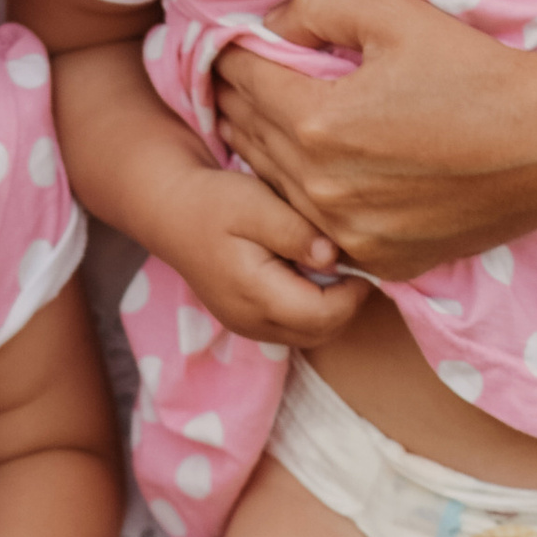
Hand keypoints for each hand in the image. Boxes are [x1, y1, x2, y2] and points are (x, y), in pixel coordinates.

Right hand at [155, 163, 356, 350]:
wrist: (170, 210)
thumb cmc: (213, 202)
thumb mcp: (255, 204)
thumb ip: (294, 232)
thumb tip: (334, 257)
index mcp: (255, 295)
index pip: (323, 315)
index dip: (353, 294)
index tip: (365, 263)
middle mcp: (252, 321)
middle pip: (320, 332)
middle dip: (347, 305)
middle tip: (357, 265)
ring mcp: (247, 325)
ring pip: (308, 335)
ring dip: (330, 309)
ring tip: (335, 269)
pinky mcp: (245, 320)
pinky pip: (291, 328)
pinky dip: (311, 310)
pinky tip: (309, 275)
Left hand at [212, 0, 536, 283]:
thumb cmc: (476, 70)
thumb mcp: (393, 14)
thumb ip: (316, 8)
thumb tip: (268, 24)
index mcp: (320, 124)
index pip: (242, 82)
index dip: (233, 53)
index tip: (233, 39)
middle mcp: (325, 190)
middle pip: (249, 134)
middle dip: (238, 98)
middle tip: (236, 73)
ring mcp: (352, 234)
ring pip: (274, 184)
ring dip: (262, 146)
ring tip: (261, 113)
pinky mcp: (382, 260)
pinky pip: (316, 224)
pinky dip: (302, 193)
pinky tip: (310, 165)